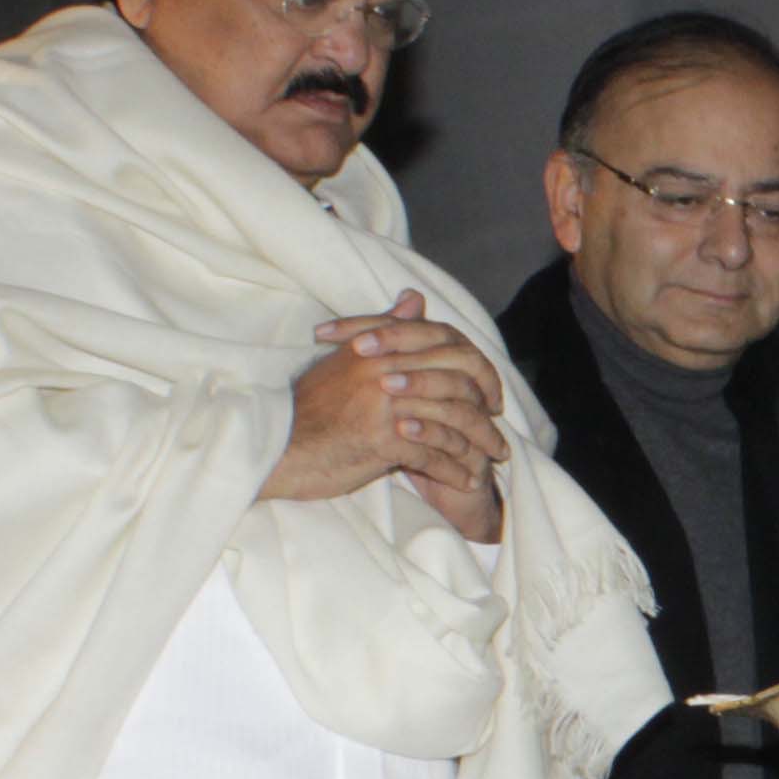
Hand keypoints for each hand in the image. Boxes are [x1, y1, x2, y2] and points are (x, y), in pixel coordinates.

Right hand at [267, 295, 509, 513]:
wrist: (278, 446)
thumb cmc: (313, 407)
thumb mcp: (348, 361)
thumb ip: (388, 330)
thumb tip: (415, 298)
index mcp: (381, 346)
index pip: (449, 347)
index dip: (479, 370)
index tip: (492, 394)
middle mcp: (386, 368)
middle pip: (460, 382)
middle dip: (487, 409)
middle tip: (500, 429)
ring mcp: (386, 403)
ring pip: (454, 419)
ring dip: (480, 442)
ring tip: (495, 458)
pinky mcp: (383, 438)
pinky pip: (435, 454)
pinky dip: (456, 470)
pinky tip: (468, 480)